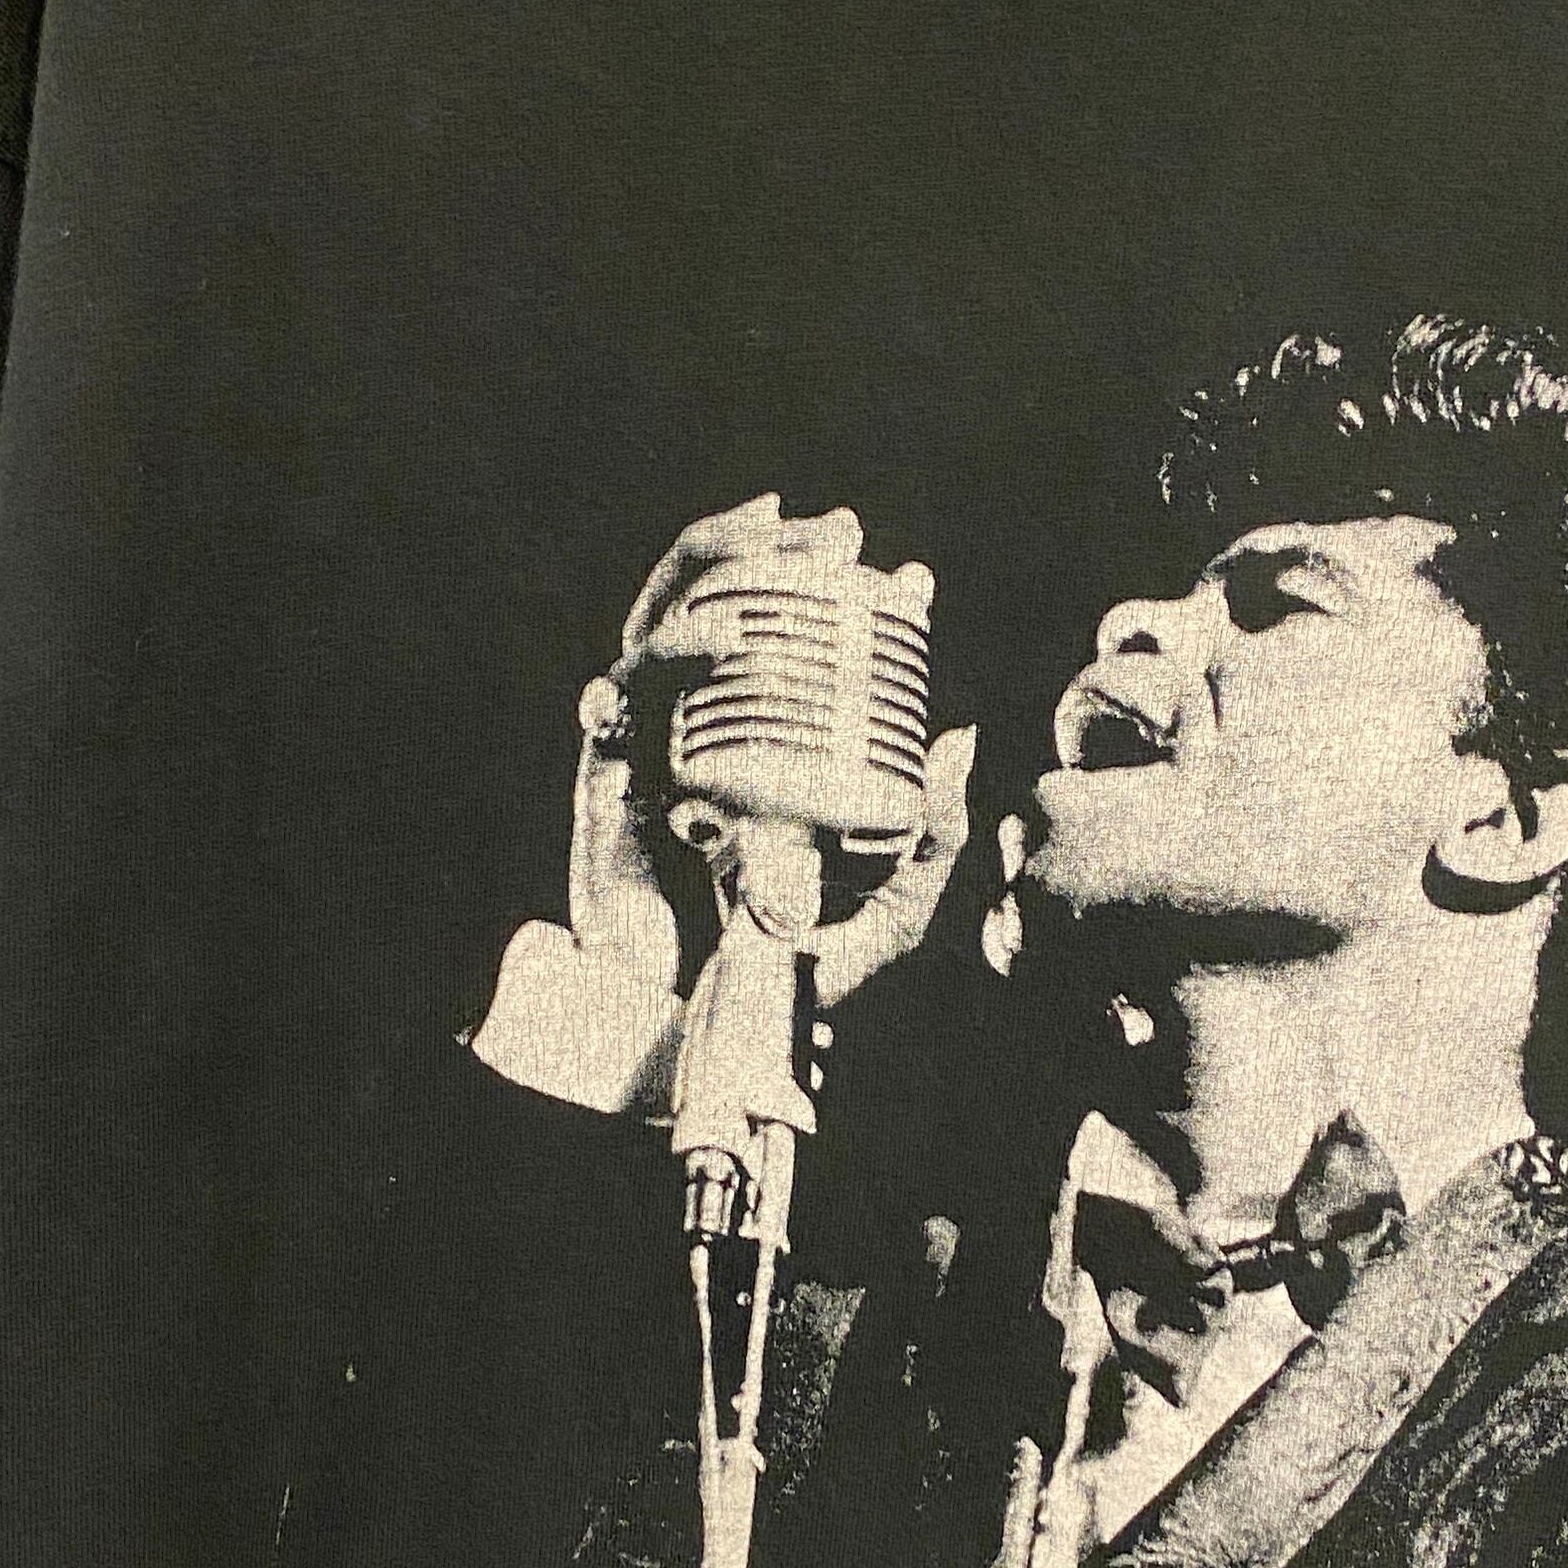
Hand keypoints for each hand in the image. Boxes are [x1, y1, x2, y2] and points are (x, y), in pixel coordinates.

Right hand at [571, 493, 977, 1015]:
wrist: (725, 1034)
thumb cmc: (804, 972)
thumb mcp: (894, 908)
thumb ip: (933, 837)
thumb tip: (958, 739)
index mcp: (771, 743)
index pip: (793, 638)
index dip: (843, 592)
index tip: (910, 581)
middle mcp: (710, 730)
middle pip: (720, 604)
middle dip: (767, 548)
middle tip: (831, 533)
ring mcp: (658, 751)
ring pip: (661, 630)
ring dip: (703, 583)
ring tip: (751, 581)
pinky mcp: (609, 789)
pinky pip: (610, 711)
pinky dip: (630, 678)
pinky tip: (657, 668)